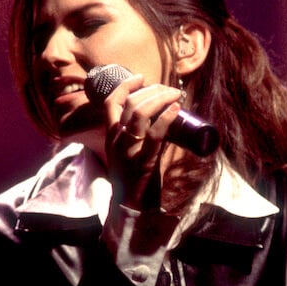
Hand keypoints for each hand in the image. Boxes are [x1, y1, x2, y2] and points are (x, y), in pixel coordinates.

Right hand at [103, 74, 183, 210]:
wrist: (131, 208)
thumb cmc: (134, 179)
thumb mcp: (128, 152)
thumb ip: (137, 135)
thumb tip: (160, 116)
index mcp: (111, 136)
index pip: (110, 102)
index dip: (125, 85)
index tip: (141, 77)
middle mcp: (116, 140)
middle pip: (130, 103)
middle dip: (152, 90)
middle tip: (170, 89)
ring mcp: (129, 150)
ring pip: (139, 113)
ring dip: (160, 98)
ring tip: (176, 95)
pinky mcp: (144, 161)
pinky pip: (155, 133)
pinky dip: (166, 117)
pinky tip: (176, 109)